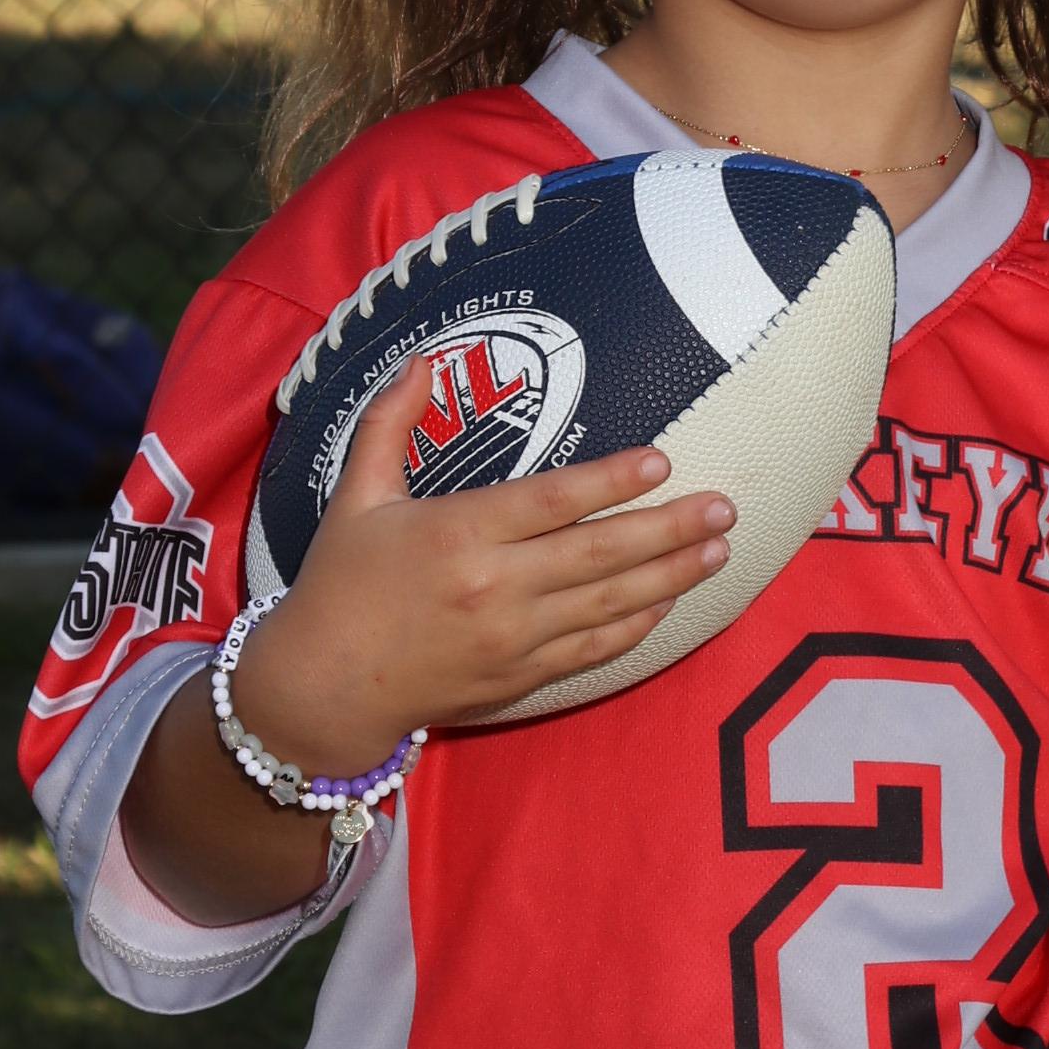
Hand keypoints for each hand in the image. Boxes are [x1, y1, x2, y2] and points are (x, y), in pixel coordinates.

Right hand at [233, 354, 736, 776]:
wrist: (325, 686)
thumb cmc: (340, 583)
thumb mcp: (356, 495)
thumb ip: (390, 423)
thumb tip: (423, 361)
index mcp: (457, 533)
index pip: (552, 500)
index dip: (611, 480)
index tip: (661, 461)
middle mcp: (494, 587)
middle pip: (600, 552)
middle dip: (670, 528)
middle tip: (723, 507)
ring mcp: (513, 638)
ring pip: (610, 602)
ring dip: (670, 575)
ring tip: (718, 550)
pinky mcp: (521, 676)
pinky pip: (593, 648)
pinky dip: (636, 625)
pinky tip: (670, 601)